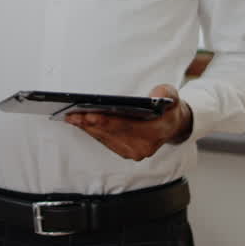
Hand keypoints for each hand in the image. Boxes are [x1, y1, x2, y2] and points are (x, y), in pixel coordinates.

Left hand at [65, 84, 192, 160]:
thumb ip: (165, 93)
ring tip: (72, 117)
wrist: (172, 125)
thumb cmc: (168, 108)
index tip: (89, 115)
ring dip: (88, 128)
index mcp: (156, 132)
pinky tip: (81, 123)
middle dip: (90, 124)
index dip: (106, 121)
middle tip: (73, 115)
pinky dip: (93, 132)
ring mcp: (134, 151)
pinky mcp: (125, 152)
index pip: (126, 126)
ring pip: (106, 139)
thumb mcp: (172, 95)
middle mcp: (143, 146)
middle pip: (111, 133)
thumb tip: (154, 97)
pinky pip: (105, 142)